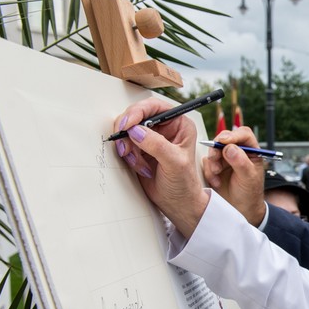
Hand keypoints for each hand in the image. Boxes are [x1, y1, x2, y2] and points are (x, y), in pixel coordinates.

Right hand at [113, 98, 208, 237]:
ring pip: (127, 130)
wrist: (176, 202)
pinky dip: (128, 155)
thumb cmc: (183, 183)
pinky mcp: (140, 148)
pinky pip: (125, 143)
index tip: (127, 124)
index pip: (154, 107)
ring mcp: (151, 137)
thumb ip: (157, 145)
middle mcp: (165, 127)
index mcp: (179, 123)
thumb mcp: (175, 163)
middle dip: (128, 131)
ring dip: (128, 146)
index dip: (138, 112)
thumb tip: (136, 130)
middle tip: (126, 147)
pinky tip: (140, 167)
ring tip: (139, 163)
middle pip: (136, 115)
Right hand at [201, 126, 267, 225]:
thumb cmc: (250, 195)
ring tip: (216, 175)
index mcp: (251, 151)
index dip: (233, 135)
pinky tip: (216, 183)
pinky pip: (207, 163)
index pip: (244, 134)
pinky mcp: (214, 167)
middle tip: (215, 159)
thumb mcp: (249, 179)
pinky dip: (209, 172)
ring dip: (212, 162)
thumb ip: (241, 162)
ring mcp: (225, 159)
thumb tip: (230, 148)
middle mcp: (238, 152)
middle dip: (217, 148)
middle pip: (224, 139)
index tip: (223, 141)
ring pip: (213, 150)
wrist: (240, 211)